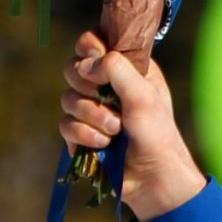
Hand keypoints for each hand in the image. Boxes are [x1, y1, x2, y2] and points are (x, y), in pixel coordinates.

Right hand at [59, 31, 206, 221]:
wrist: (153, 179)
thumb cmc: (157, 135)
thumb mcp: (143, 96)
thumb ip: (117, 69)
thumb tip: (89, 60)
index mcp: (127, 70)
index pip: (93, 43)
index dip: (89, 48)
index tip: (95, 56)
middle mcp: (107, 86)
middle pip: (73, 68)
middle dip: (88, 86)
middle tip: (109, 100)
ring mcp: (92, 110)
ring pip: (67, 98)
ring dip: (92, 115)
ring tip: (116, 130)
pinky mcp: (81, 134)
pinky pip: (65, 125)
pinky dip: (84, 135)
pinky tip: (104, 145)